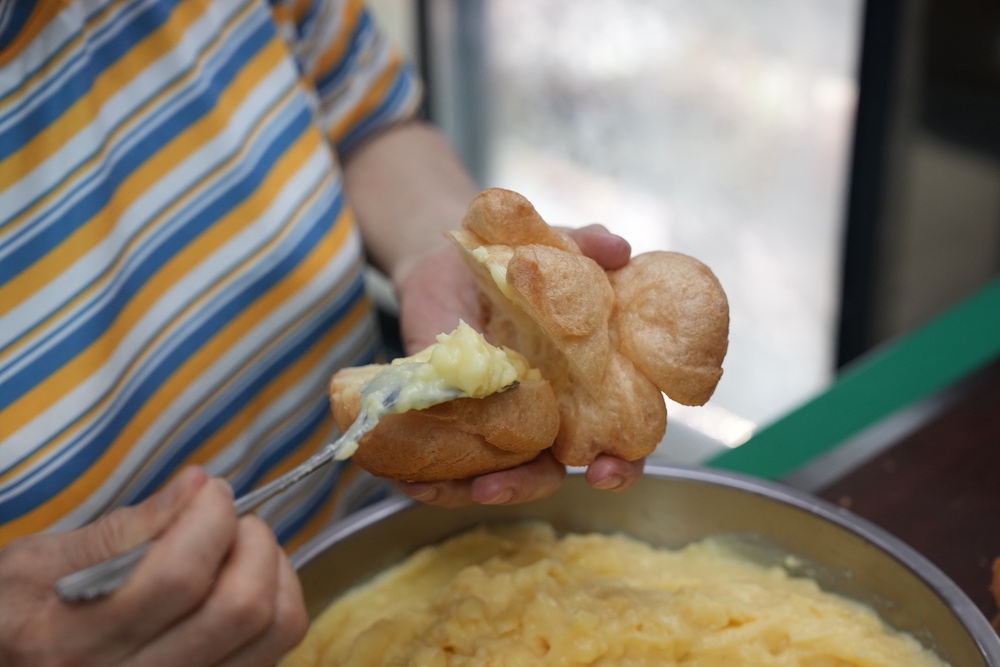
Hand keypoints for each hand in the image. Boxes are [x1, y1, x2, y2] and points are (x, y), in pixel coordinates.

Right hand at [0, 467, 306, 666]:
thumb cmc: (18, 616)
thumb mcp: (35, 566)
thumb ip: (120, 529)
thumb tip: (199, 485)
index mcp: (72, 644)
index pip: (179, 577)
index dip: (211, 518)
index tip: (210, 491)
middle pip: (241, 608)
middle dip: (252, 542)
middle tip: (230, 519)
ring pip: (273, 630)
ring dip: (274, 570)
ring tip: (241, 548)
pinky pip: (274, 647)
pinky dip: (278, 600)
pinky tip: (245, 581)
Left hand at [394, 224, 645, 506]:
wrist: (450, 259)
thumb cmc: (517, 259)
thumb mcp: (552, 248)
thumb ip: (587, 245)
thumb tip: (617, 247)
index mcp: (586, 385)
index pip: (618, 437)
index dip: (622, 463)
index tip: (604, 471)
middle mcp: (545, 414)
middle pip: (550, 471)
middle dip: (528, 488)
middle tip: (496, 489)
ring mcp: (497, 421)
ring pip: (493, 474)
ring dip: (468, 488)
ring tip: (441, 484)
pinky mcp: (452, 419)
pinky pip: (446, 461)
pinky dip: (428, 477)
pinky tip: (405, 478)